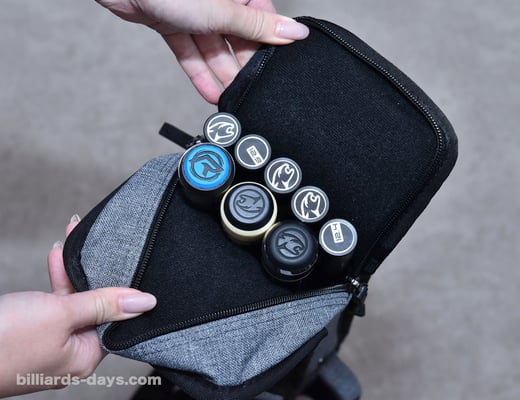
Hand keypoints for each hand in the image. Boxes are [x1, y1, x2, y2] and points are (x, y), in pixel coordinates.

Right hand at [0, 216, 156, 397]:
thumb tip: (146, 302)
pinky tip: (56, 257)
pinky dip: (55, 281)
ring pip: (73, 302)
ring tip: (72, 240)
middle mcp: (69, 353)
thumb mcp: (61, 314)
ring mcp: (48, 343)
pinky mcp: (30, 333)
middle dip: (94, 272)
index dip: (121, 290)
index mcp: (84, 358)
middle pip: (95, 308)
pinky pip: (52, 304)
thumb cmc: (3, 342)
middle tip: (95, 241)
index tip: (127, 263)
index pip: (117, 321)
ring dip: (72, 272)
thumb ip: (104, 304)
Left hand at [95, 0, 308, 102]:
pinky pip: (191, 52)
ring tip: (230, 98)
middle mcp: (218, 1)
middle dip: (241, 66)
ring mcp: (195, 13)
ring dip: (220, 74)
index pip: (261, 22)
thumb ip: (258, 26)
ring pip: (213, 49)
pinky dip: (199, 72)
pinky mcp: (174, 25)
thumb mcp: (224, 11)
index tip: (272, 72)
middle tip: (249, 90)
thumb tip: (295, 32)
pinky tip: (210, 91)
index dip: (266, 48)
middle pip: (237, 39)